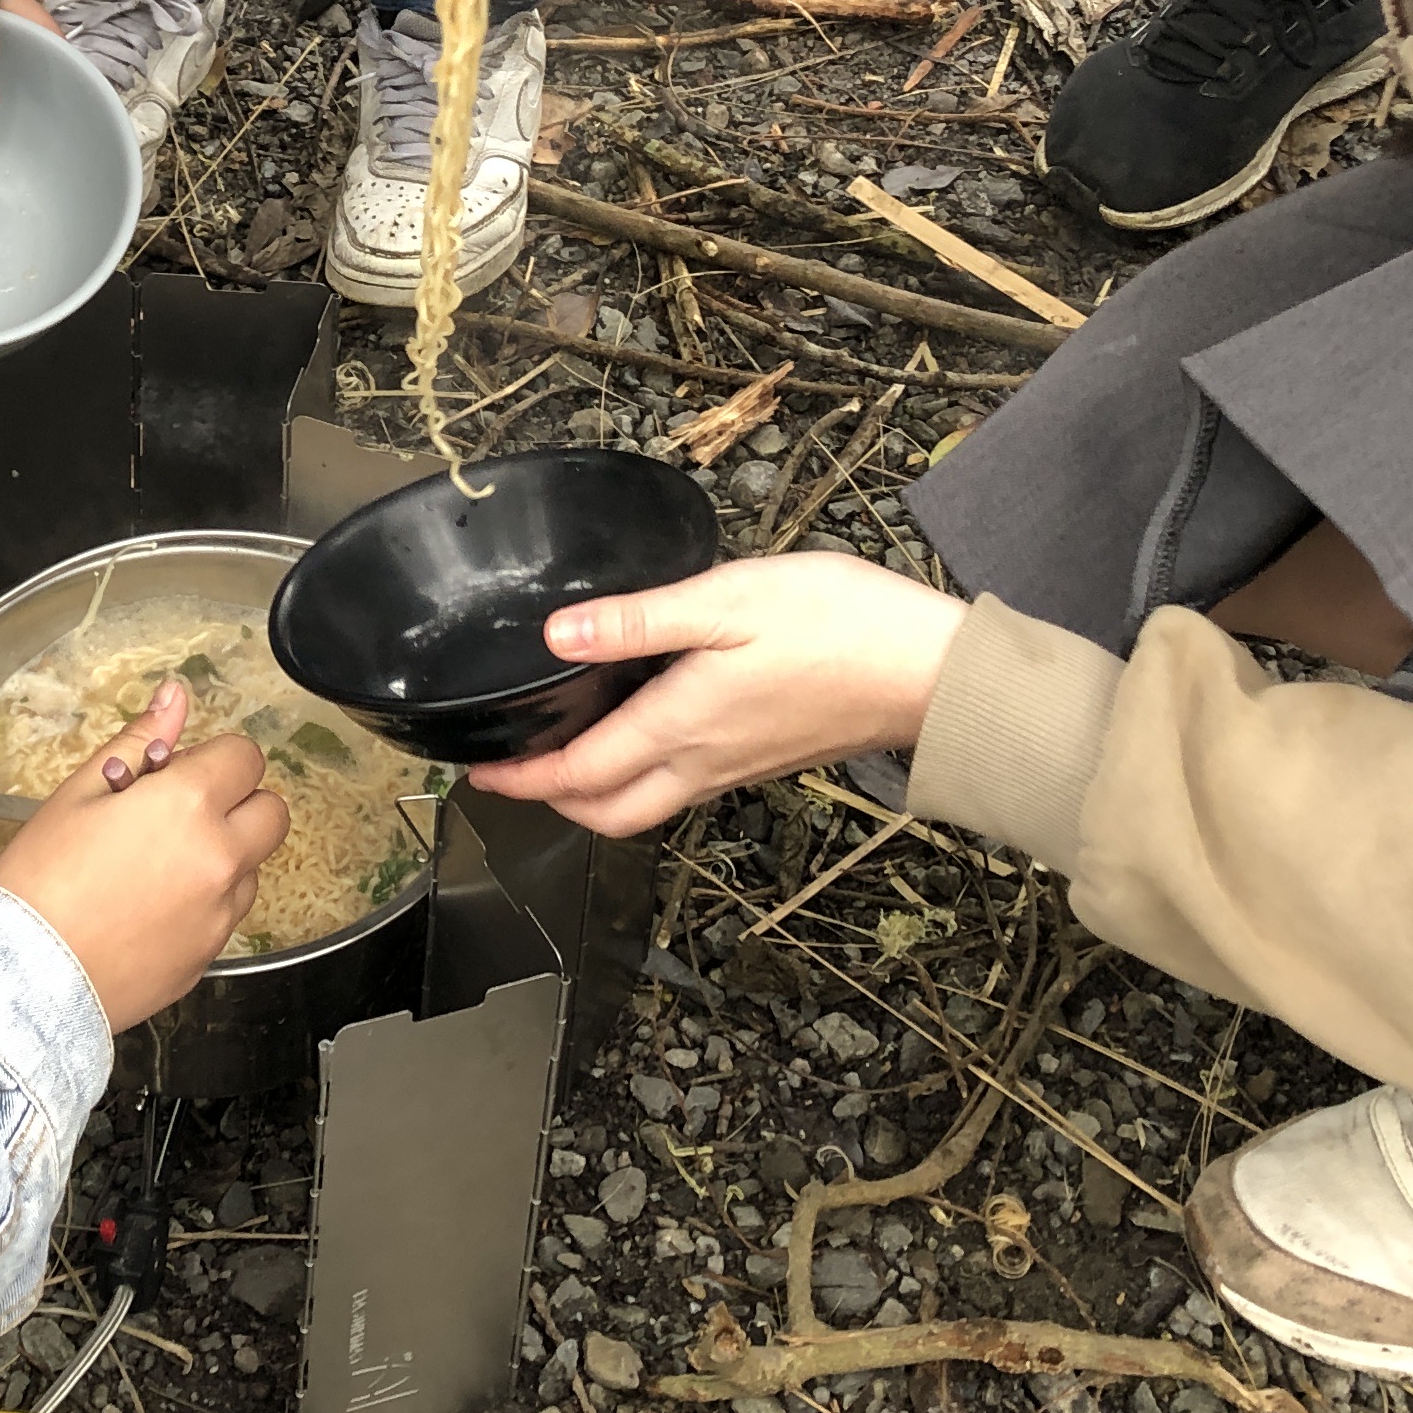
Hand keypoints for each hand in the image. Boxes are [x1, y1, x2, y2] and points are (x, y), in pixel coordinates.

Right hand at [0, 678, 294, 1031]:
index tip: (177, 773)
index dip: (211, 759)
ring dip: (223, 857)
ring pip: (253, 868)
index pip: (245, 757)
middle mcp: (220, 858)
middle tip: (180, 814)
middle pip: (272, 812)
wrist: (25, 978)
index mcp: (189, 805)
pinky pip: (228, 916)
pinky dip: (206, 904)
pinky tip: (151, 908)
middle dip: (237, 804)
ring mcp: (220, 914)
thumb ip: (139, 741)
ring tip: (156, 868)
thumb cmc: (41, 883)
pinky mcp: (210, 957)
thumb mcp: (80, 793)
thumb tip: (173, 697)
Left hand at [466, 554, 961, 839]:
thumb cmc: (842, 627)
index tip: (478, 770)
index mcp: (681, 726)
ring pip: (647, 805)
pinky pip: (686, 786)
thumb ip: (637, 620)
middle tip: (510, 772)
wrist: (934, 673)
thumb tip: (557, 637)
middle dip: (551, 803)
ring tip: (566, 752)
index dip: (520, 778)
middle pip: (608, 813)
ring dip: (597, 792)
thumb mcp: (727, 599)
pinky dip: (645, 775)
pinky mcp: (767, 759)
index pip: (579, 773)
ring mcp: (738, 768)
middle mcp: (703, 762)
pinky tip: (645, 731)